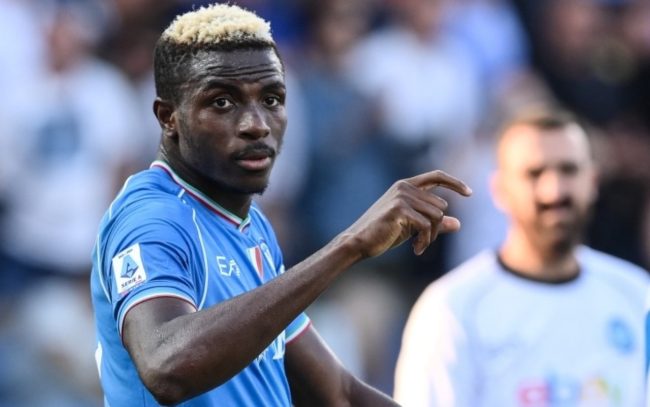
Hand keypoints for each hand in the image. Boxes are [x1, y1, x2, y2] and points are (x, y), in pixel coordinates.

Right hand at [343, 170, 471, 257]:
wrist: (359, 242)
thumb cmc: (384, 234)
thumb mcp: (412, 227)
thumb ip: (434, 223)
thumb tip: (458, 224)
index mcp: (406, 185)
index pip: (436, 176)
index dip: (454, 182)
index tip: (469, 193)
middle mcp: (404, 187)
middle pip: (441, 206)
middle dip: (437, 228)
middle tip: (423, 242)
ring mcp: (401, 197)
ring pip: (437, 217)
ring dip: (431, 237)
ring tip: (418, 246)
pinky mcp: (399, 209)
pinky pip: (427, 226)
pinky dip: (425, 241)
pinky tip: (415, 250)